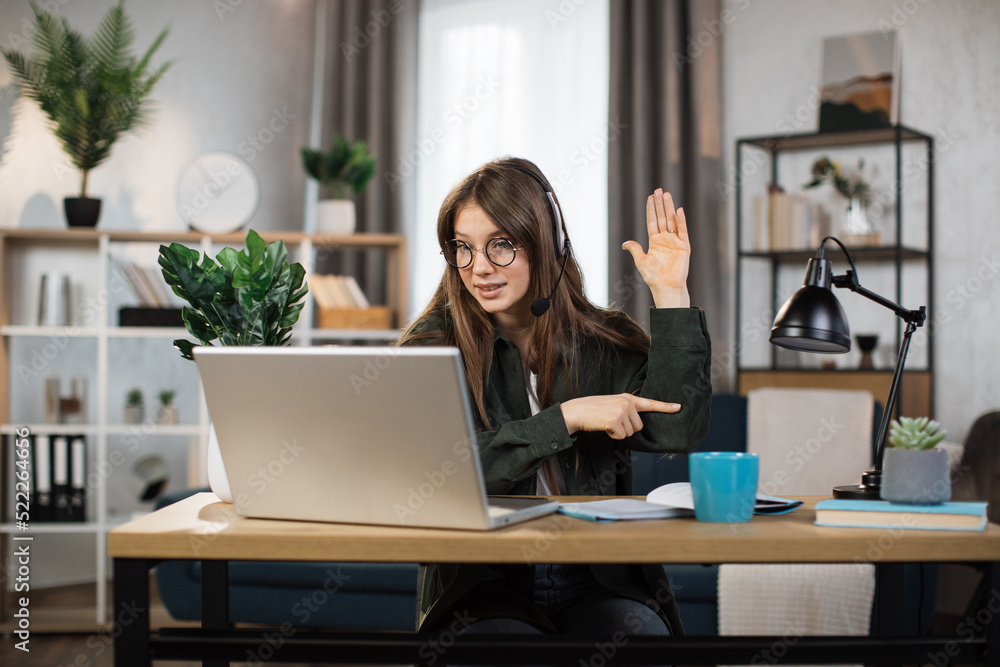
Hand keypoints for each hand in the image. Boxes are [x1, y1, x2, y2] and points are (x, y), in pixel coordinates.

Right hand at [560, 394, 680, 439]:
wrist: (576, 411)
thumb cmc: (593, 410)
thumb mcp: (613, 404)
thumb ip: (626, 409)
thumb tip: (637, 425)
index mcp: (628, 398)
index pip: (650, 403)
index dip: (666, 406)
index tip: (679, 407)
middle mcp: (627, 402)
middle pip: (639, 426)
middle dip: (626, 429)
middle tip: (611, 421)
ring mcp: (622, 410)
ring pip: (631, 433)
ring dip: (619, 432)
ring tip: (606, 422)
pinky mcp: (615, 420)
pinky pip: (621, 436)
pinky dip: (612, 435)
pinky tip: (604, 426)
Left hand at [621, 189, 690, 307]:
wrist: (666, 287)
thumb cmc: (653, 277)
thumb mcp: (641, 261)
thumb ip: (635, 249)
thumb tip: (624, 243)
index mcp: (655, 241)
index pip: (653, 221)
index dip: (651, 209)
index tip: (650, 197)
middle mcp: (665, 239)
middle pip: (662, 217)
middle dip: (660, 204)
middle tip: (658, 190)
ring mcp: (675, 242)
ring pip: (672, 221)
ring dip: (669, 208)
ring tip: (666, 195)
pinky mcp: (684, 246)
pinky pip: (683, 231)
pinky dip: (681, 221)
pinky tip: (679, 210)